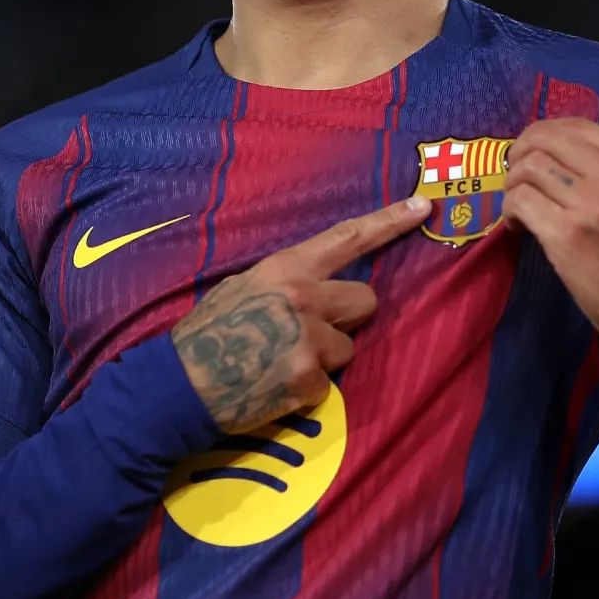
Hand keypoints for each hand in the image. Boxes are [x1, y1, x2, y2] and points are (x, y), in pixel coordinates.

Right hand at [172, 195, 431, 432]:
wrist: (177, 384)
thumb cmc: (206, 334)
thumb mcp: (240, 288)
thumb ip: (284, 282)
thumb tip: (316, 283)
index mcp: (285, 268)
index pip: (347, 238)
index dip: (388, 222)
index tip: (421, 207)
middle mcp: (303, 297)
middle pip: (365, 300)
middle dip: (346, 319)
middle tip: (310, 333)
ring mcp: (307, 338)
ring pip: (347, 348)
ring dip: (323, 359)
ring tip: (280, 363)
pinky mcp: (306, 378)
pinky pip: (326, 385)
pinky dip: (305, 391)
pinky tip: (274, 388)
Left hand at [502, 117, 598, 344]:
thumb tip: (558, 151)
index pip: (574, 126)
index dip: (542, 136)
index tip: (531, 154)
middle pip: (545, 140)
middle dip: (520, 155)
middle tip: (515, 176)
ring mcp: (592, 203)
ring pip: (528, 169)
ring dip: (512, 186)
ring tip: (518, 206)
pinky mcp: (567, 234)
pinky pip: (520, 201)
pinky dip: (509, 210)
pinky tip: (518, 226)